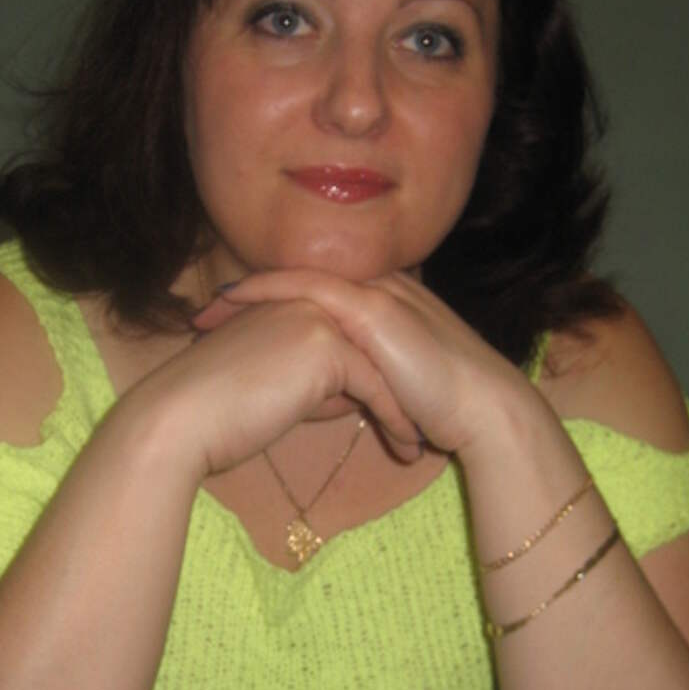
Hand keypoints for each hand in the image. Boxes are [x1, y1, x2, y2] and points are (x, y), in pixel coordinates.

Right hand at [140, 295, 421, 477]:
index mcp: (288, 303)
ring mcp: (317, 317)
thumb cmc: (215, 415)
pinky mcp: (325, 346)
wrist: (179, 421)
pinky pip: (375, 385)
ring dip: (405, 407)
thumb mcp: (272, 387)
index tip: (400, 409)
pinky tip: (407, 448)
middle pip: (371, 344)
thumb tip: (348, 396)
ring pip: (379, 364)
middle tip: (424, 422)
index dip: (378, 373)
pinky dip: (395, 418)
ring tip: (420, 444)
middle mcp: (305, 300)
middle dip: (400, 388)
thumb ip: (312, 380)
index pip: (349, 334)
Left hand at [194, 270, 541, 456]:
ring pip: (298, 278)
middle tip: (204, 315)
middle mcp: (379, 289)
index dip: (270, 308)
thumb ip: (359, 383)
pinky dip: (269, 291)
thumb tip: (329, 401)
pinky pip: (309, 287)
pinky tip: (236, 299)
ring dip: (249, 293)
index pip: (316, 295)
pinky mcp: (374, 308)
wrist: (484, 411)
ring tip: (208, 313)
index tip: (229, 327)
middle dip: (249, 297)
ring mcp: (377, 293)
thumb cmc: (444, 409)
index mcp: (383, 306)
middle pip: (300, 281)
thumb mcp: (389, 390)